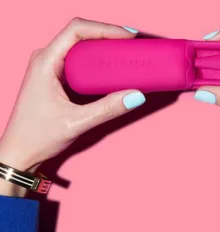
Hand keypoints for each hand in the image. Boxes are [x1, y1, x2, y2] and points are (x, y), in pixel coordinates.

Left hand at [0, 18, 145, 195]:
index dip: (105, 29)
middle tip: (133, 44)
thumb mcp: (76, 122)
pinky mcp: (57, 77)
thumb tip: (135, 96)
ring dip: (104, 47)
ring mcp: (51, 68)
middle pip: (81, 34)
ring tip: (127, 53)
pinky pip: (81, 60)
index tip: (128, 36)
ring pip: (81, 46)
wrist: (20, 151)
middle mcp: (46, 59)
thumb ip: (108, 109)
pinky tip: (113, 67)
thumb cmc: (37, 136)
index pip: (76, 31)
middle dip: (108, 35)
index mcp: (45, 63)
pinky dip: (99, 60)